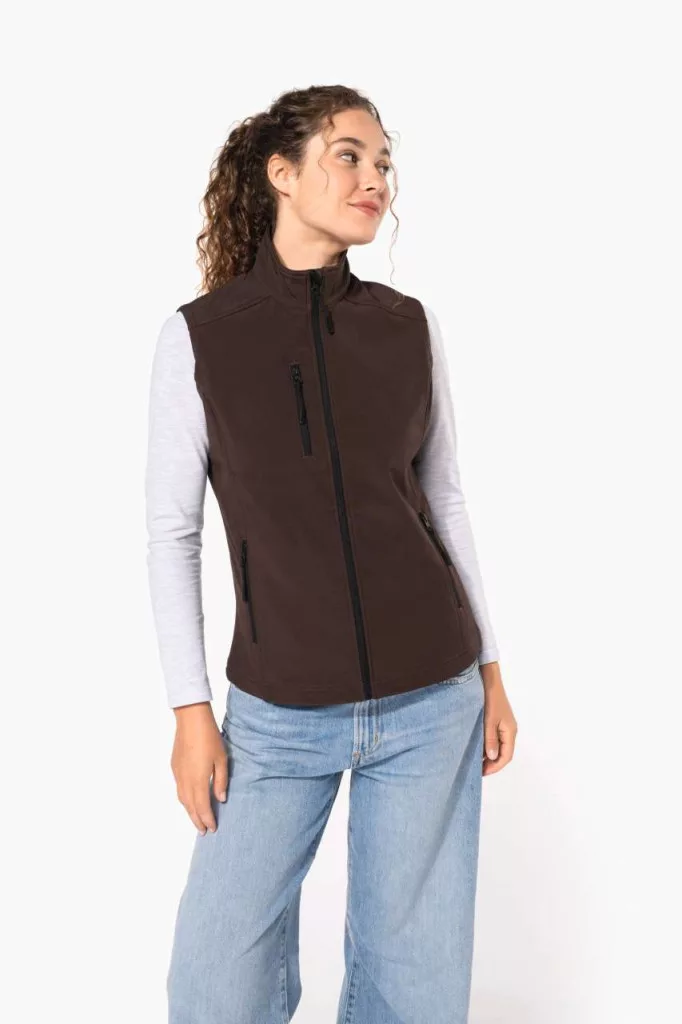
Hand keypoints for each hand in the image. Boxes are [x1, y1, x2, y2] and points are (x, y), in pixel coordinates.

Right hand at [170, 702, 227, 833]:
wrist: (191, 720)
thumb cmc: (209, 738)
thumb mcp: (222, 759)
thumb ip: (221, 781)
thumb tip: (221, 799)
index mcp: (199, 780)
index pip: (203, 807)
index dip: (207, 819)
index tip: (212, 829)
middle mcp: (186, 780)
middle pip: (190, 807)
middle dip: (197, 820)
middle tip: (203, 831)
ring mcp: (178, 774)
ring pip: (182, 799)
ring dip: (189, 811)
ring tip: (197, 819)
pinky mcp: (174, 767)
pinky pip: (179, 789)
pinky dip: (184, 799)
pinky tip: (190, 799)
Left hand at [479, 662, 517, 775]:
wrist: (490, 680)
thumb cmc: (490, 699)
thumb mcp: (489, 720)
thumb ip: (489, 739)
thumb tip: (491, 757)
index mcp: (510, 732)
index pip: (506, 756)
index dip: (495, 767)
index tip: (482, 773)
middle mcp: (509, 730)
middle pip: (503, 753)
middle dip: (491, 763)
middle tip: (476, 770)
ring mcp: (504, 726)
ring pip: (498, 746)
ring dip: (488, 755)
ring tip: (474, 760)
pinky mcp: (497, 721)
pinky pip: (494, 738)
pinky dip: (486, 745)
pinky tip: (476, 747)